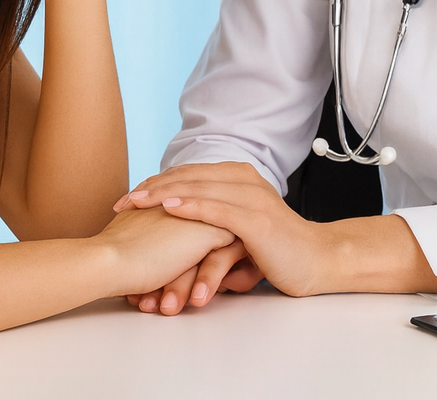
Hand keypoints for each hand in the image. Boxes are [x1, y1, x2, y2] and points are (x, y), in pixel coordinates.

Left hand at [113, 162, 331, 301]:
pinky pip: (218, 210)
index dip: (155, 184)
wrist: (315, 262)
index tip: (126, 198)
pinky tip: (169, 208)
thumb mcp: (237, 228)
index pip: (188, 175)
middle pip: (188, 178)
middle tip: (121, 202)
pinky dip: (192, 207)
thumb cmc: (275, 249)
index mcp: (238, 178)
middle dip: (151, 189)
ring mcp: (252, 198)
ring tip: (136, 202)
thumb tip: (174, 224)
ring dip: (164, 195)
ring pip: (200, 190)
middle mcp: (244, 181)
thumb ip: (212, 219)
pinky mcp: (258, 220)